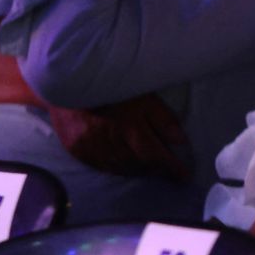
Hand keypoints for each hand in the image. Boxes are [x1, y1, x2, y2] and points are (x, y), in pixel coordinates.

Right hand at [50, 94, 189, 179]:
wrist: (71, 79)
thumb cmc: (114, 83)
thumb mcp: (144, 94)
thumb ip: (162, 118)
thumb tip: (180, 141)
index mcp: (128, 124)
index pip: (153, 154)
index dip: (170, 167)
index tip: (184, 176)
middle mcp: (108, 139)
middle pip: (136, 164)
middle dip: (155, 169)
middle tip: (169, 171)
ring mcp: (89, 146)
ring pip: (118, 167)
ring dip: (137, 170)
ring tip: (150, 169)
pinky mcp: (76, 148)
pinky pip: (100, 166)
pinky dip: (116, 168)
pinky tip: (125, 166)